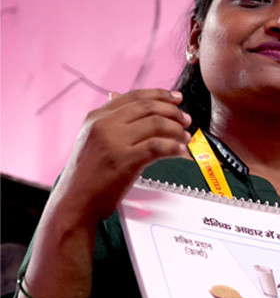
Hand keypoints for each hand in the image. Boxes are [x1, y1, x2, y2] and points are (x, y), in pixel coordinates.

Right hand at [54, 88, 191, 223]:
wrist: (75, 202)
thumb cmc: (87, 176)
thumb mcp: (91, 139)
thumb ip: (108, 121)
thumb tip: (118, 97)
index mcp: (97, 117)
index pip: (134, 96)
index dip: (160, 95)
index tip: (177, 98)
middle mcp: (104, 125)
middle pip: (148, 107)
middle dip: (173, 112)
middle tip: (187, 120)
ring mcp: (114, 142)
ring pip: (156, 124)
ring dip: (177, 130)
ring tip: (185, 138)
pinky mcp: (125, 160)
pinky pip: (158, 146)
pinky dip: (173, 147)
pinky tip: (180, 151)